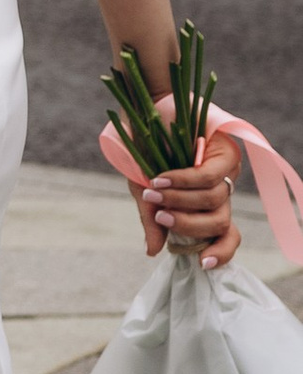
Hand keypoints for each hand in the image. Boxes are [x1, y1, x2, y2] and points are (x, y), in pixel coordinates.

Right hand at [135, 123, 240, 270]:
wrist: (146, 110)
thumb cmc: (145, 152)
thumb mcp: (145, 191)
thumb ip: (152, 219)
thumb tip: (153, 252)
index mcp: (207, 205)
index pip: (227, 236)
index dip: (222, 252)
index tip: (202, 263)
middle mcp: (223, 190)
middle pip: (221, 223)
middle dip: (188, 225)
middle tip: (159, 215)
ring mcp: (228, 170)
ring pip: (215, 200)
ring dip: (180, 200)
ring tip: (153, 190)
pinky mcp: (225, 150)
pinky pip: (207, 176)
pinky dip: (183, 181)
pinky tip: (161, 178)